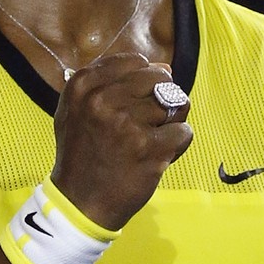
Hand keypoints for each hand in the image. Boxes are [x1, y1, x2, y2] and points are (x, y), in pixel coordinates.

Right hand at [50, 53, 192, 230]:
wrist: (80, 202)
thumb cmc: (83, 152)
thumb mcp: (79, 107)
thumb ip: (113, 80)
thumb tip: (164, 67)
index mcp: (84, 85)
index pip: (136, 61)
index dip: (142, 82)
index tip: (133, 102)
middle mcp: (103, 100)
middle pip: (160, 78)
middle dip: (161, 99)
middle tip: (146, 123)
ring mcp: (127, 123)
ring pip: (176, 104)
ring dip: (170, 123)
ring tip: (150, 140)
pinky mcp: (149, 148)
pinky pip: (184, 131)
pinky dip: (178, 144)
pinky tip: (159, 154)